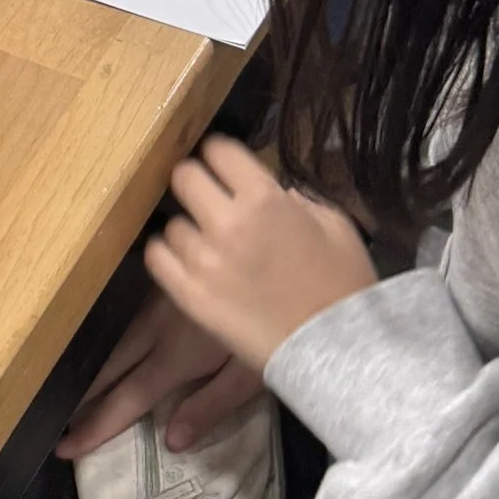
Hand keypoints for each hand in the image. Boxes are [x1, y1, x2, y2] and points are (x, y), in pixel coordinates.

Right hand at [57, 287, 259, 461]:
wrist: (281, 261)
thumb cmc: (277, 327)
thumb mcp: (250, 374)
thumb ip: (210, 406)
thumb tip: (170, 441)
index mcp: (176, 358)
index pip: (128, 399)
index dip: (97, 426)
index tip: (65, 448)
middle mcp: (156, 330)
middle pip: (109, 367)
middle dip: (80, 395)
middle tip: (54, 421)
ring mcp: (155, 303)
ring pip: (111, 338)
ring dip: (86, 364)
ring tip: (63, 385)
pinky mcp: (161, 284)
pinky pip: (122, 315)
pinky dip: (103, 335)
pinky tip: (96, 339)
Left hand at [145, 134, 377, 370]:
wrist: (337, 348)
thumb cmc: (343, 284)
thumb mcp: (334, 225)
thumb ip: (297, 198)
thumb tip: (272, 190)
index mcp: (265, 199)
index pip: (217, 150)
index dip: (220, 156)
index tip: (224, 168)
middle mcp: (227, 222)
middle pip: (183, 176)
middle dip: (197, 183)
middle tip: (209, 200)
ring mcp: (204, 260)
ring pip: (171, 223)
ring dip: (188, 228)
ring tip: (208, 243)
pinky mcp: (189, 294)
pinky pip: (156, 257)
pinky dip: (167, 255)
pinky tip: (186, 260)